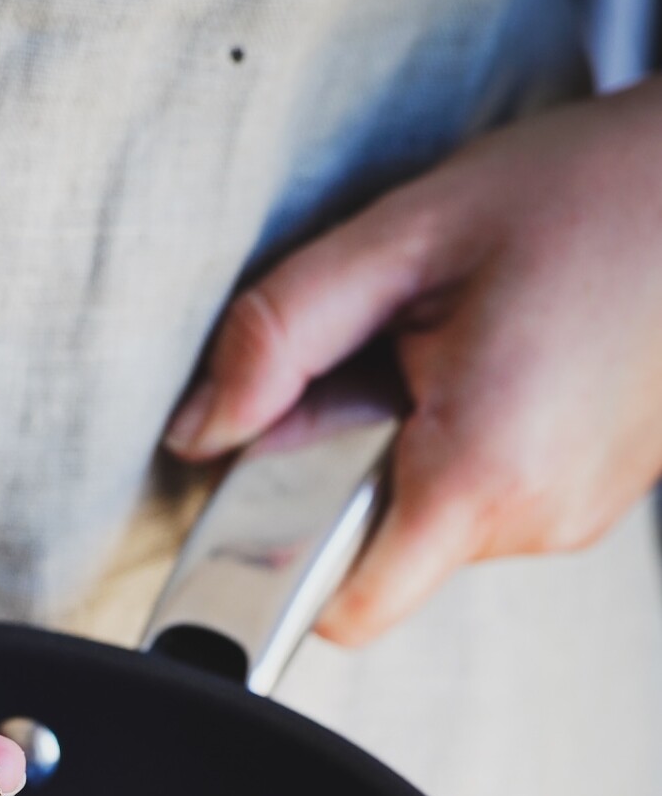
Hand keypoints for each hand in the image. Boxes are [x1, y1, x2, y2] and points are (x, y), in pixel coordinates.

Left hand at [164, 77, 661, 642]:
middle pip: (379, 557)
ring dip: (410, 453)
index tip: (271, 476)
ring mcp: (572, 517)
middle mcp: (536, 517)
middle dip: (348, 473)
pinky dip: (463, 446)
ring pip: (430, 528)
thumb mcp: (408, 235)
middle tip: (389, 362)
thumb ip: (281, 335)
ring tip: (458, 347)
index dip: (281, 554)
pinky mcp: (591, 500)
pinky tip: (497, 362)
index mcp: (480, 470)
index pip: (340, 605)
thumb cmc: (595, 189)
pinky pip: (486, 501)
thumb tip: (199, 427)